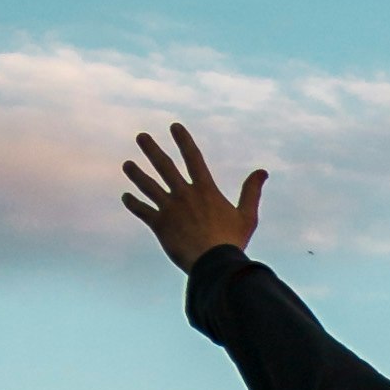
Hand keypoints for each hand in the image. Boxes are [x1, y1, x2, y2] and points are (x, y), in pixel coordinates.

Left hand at [120, 120, 267, 267]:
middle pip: (164, 166)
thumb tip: (262, 172)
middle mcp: (184, 194)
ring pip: (148, 186)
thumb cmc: (233, 241)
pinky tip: (126, 196)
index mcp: (205, 189)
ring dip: (136, 174)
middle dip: (151, 150)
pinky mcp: (160, 225)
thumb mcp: (247, 216)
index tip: (174, 126)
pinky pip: (142, 211)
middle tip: (141, 137)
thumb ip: (251, 191)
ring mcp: (170, 209)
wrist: (213, 262)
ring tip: (127, 164)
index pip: (193, 157)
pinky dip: (133, 203)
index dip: (183, 140)